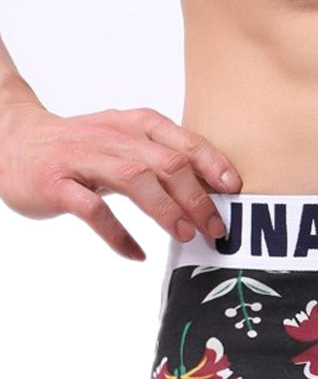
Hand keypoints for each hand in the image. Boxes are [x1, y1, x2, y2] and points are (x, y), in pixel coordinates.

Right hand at [0, 103, 241, 259]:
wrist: (11, 139)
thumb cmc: (83, 147)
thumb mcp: (125, 142)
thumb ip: (164, 160)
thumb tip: (213, 192)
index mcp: (135, 124)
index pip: (183, 140)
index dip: (212, 164)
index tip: (234, 190)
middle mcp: (112, 136)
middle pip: (166, 162)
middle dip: (197, 197)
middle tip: (216, 228)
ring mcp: (82, 158)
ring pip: (134, 179)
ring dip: (166, 210)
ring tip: (185, 235)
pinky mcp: (55, 183)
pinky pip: (92, 209)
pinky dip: (118, 234)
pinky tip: (136, 253)